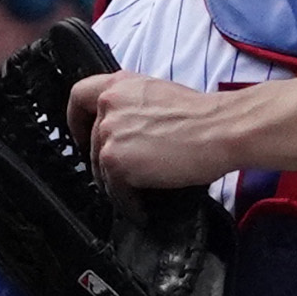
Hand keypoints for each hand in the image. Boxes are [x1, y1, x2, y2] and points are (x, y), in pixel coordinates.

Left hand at [73, 70, 233, 189]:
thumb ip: (134, 107)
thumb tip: (129, 131)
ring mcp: (109, 135)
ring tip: (136, 197)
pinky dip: (129, 204)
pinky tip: (143, 210)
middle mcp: (108, 106)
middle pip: (91, 142)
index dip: (76, 120)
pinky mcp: (115, 162)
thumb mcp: (159, 95)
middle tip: (121, 176)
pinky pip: (115, 191)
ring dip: (117, 186)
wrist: (220, 130)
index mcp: (119, 85)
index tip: (82, 135)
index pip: (79, 96)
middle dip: (104, 163)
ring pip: (101, 170)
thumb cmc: (203, 116)